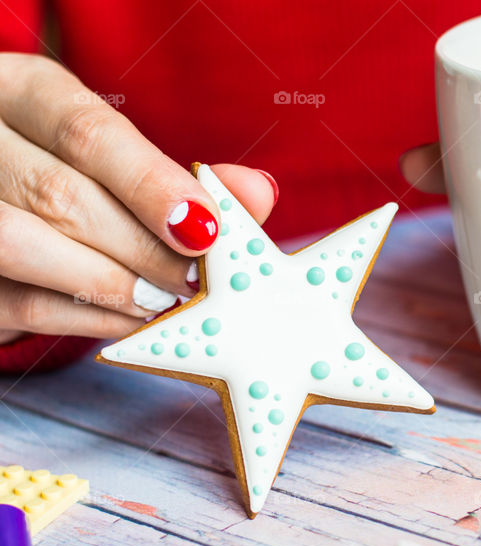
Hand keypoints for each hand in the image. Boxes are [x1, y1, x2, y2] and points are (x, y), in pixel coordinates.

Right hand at [0, 54, 277, 344]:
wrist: (2, 208)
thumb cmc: (70, 178)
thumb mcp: (117, 157)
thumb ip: (183, 175)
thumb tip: (257, 193)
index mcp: (20, 91)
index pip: (85, 131)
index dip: (151, 184)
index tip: (206, 227)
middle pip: (57, 194)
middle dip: (143, 248)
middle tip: (198, 281)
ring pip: (24, 245)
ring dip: (112, 284)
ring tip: (168, 301)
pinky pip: (20, 303)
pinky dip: (86, 318)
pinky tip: (135, 320)